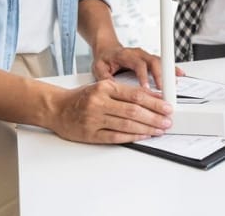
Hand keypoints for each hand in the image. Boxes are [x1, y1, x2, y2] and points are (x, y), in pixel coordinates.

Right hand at [50, 79, 172, 143]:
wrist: (57, 108)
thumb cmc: (82, 97)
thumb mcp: (103, 87)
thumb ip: (125, 92)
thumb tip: (151, 98)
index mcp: (105, 87)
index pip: (135, 94)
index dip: (154, 102)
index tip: (166, 106)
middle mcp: (99, 102)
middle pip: (133, 110)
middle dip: (154, 116)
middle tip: (167, 120)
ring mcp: (94, 119)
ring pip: (126, 124)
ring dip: (146, 128)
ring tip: (159, 129)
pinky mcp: (90, 134)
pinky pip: (115, 137)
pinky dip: (132, 137)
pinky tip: (143, 136)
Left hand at [93, 44, 184, 90]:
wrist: (107, 49)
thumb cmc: (104, 59)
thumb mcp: (98, 68)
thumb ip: (104, 78)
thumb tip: (112, 90)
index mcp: (125, 55)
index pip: (137, 64)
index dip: (143, 76)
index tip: (146, 88)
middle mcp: (138, 53)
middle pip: (152, 61)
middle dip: (159, 75)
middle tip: (163, 89)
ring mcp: (145, 55)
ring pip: (159, 61)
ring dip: (168, 72)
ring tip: (175, 84)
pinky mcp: (150, 59)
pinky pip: (162, 62)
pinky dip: (171, 69)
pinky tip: (179, 74)